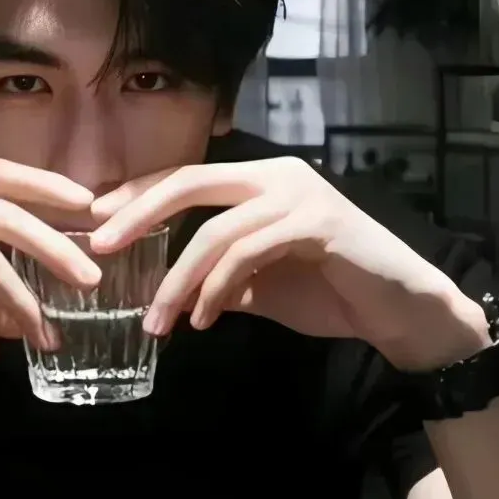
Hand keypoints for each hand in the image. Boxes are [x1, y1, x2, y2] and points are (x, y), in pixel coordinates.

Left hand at [89, 156, 489, 369]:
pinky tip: (203, 320)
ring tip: (157, 322)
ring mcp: (300, 196)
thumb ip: (218, 279)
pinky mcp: (319, 224)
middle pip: (190, 181)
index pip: (186, 176)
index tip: (96, 221)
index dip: (138, 195)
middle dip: (139, 213)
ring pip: (215, 229)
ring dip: (178, 279)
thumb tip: (166, 293)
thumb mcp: (259, 287)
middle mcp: (277, 176)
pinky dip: (217, 289)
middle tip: (102, 247)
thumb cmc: (333, 293)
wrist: (402, 311)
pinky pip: (249, 252)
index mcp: (260, 180)